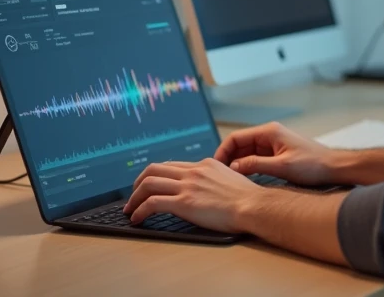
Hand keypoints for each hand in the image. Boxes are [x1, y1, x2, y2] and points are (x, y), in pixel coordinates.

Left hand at [123, 158, 259, 230]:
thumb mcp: (231, 179)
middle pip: (154, 169)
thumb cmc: (248, 199)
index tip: (151, 185)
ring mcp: (188, 186)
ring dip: (134, 197)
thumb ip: (215, 179)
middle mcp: (193, 171)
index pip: (172, 165)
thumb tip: (209, 188)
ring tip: (130, 208)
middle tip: (134, 194)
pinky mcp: (184, 203)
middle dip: (139, 182)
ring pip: (148, 183)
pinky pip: (152, 203)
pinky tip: (137, 218)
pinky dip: (139, 210)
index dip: (157, 175)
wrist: (253, 205)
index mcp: (205, 165)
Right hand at [214, 122, 339, 185]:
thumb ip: (256, 166)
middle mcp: (270, 135)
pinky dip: (248, 168)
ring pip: (247, 153)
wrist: (334, 167)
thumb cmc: (313, 164)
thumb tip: (233, 167)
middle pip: (240, 145)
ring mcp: (273, 145)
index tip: (215, 166)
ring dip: (237, 164)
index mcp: (269, 132)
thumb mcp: (282, 166)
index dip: (222, 151)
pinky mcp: (278, 154)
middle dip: (228, 159)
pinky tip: (243, 180)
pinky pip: (256, 159)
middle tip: (218, 176)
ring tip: (227, 180)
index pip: (236, 138)